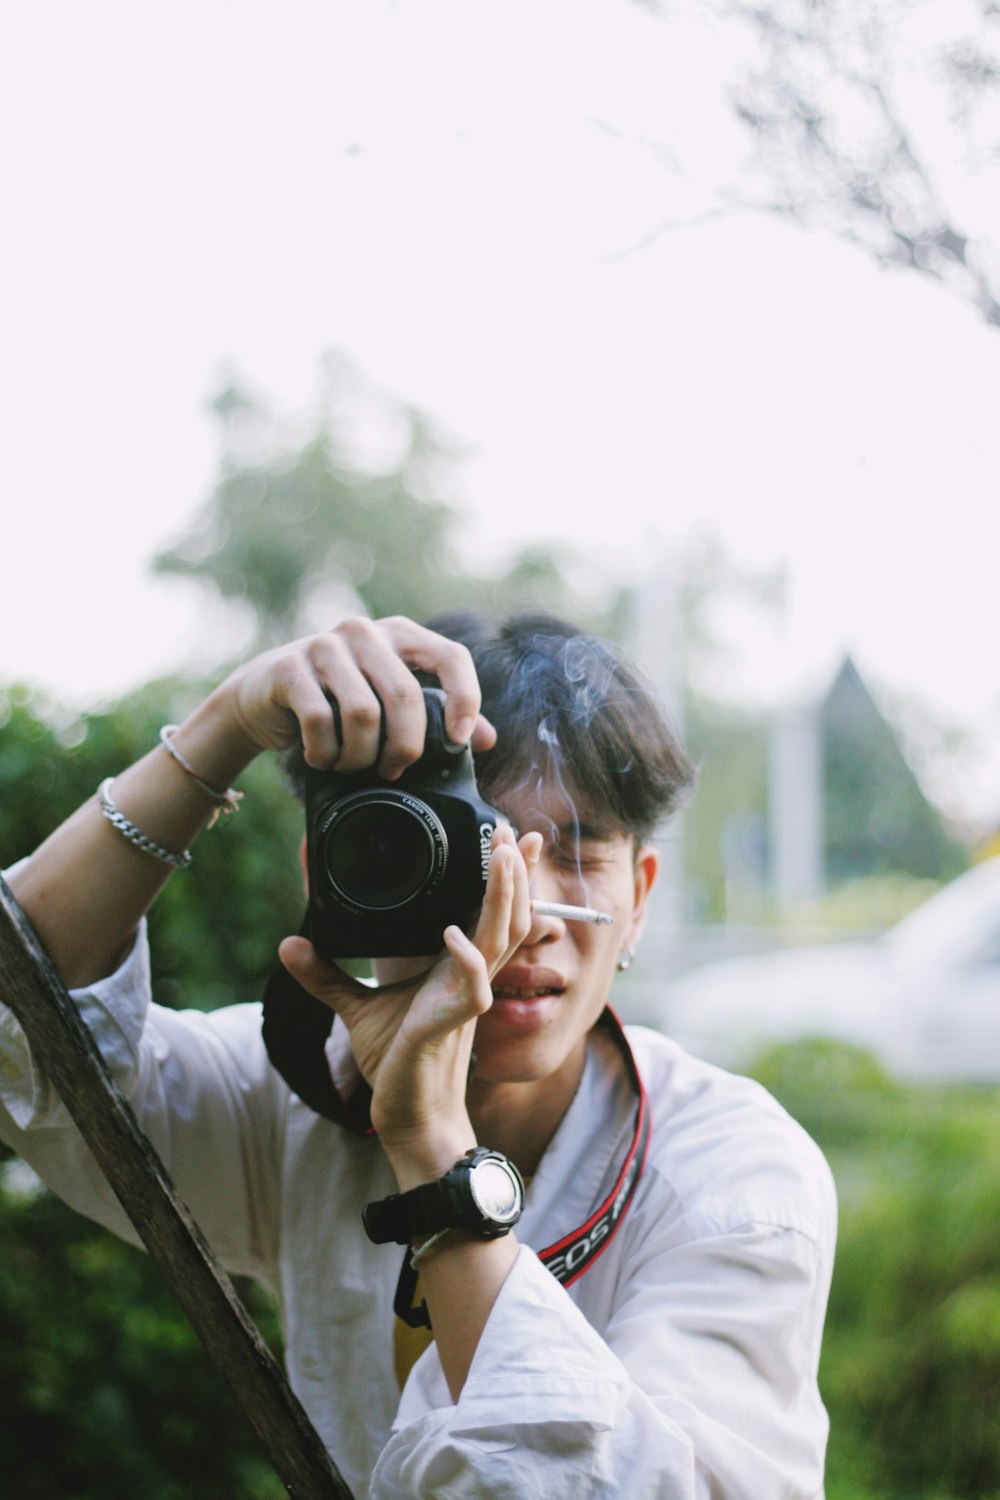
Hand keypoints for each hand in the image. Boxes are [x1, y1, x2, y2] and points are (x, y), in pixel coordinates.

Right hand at [219, 615, 495, 778]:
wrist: (260, 697)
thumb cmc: (335, 701)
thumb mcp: (388, 701)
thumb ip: (435, 714)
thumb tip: (488, 739)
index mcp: (399, 634)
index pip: (450, 657)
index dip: (464, 699)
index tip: (457, 739)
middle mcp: (364, 631)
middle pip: (405, 695)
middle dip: (404, 747)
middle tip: (393, 772)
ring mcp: (324, 645)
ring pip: (363, 713)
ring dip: (359, 756)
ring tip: (351, 766)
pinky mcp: (289, 667)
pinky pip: (319, 720)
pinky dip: (325, 752)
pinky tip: (322, 759)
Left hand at [279, 826, 541, 1181]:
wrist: (409, 1116)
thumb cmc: (397, 1064)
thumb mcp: (356, 1009)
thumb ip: (328, 975)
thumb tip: (289, 945)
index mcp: (456, 967)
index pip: (490, 913)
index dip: (505, 878)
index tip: (509, 838)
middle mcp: (468, 975)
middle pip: (507, 915)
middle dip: (513, 872)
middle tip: (510, 829)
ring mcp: (465, 997)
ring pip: (500, 938)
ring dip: (503, 897)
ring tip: (501, 857)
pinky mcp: (452, 1022)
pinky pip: (472, 986)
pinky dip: (467, 958)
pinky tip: (456, 934)